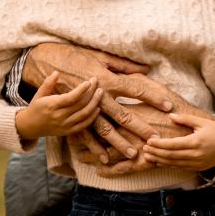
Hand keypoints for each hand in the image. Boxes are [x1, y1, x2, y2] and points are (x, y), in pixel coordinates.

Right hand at [14, 72, 100, 140]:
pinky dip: (92, 117)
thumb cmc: (35, 107)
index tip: (89, 81)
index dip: (82, 90)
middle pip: (80, 104)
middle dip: (91, 93)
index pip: (70, 98)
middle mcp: (59, 117)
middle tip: (97, 82)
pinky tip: (97, 108)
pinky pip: (83, 125)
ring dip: (95, 103)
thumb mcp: (39, 94)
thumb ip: (48, 83)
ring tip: (100, 93)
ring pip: (84, 114)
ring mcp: (64, 125)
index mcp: (51, 106)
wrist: (29, 127)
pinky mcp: (68, 132)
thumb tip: (57, 72)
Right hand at [23, 44, 195, 148]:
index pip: (136, 89)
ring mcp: (84, 107)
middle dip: (140, 127)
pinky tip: (105, 159)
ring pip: (105, 129)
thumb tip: (146, 67)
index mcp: (108, 78)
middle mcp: (98, 95)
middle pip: (123, 114)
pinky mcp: (73, 115)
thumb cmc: (76, 55)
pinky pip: (85, 135)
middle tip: (155, 139)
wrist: (45, 62)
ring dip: (119, 143)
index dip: (153, 97)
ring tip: (133, 154)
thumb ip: (124, 65)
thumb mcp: (101, 56)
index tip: (169, 106)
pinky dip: (95, 148)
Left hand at [141, 113, 214, 170]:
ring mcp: (197, 163)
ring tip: (148, 157)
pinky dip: (169, 165)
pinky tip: (160, 162)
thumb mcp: (202, 121)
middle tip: (143, 150)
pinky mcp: (199, 168)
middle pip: (170, 156)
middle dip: (156, 153)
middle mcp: (196, 155)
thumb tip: (170, 116)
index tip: (149, 141)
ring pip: (174, 164)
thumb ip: (185, 119)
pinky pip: (180, 168)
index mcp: (196, 142)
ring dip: (159, 161)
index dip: (159, 144)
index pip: (172, 145)